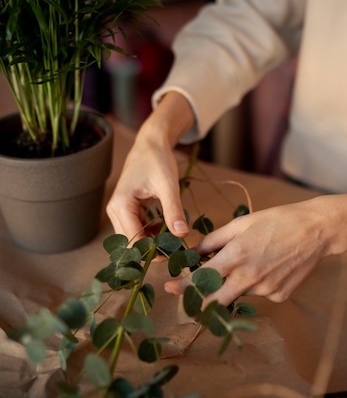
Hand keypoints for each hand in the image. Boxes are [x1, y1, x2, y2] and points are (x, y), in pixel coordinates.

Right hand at [106, 92, 194, 241]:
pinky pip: (136, 228)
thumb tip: (182, 234)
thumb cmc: (157, 160)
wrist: (151, 143)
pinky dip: (150, 232)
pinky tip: (165, 228)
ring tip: (173, 241)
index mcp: (121, 206)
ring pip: (133, 236)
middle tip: (175, 250)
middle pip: (131, 242)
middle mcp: (114, 210)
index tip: (173, 254)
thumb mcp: (168, 185)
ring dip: (152, 241)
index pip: (134, 240)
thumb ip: (173, 210)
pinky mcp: (126, 209)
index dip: (152, 251)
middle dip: (152, 249)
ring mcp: (118, 210)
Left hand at [165, 199, 330, 304]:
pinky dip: (256, 284)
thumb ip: (214, 240)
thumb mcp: (242, 224)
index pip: (201, 279)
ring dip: (233, 285)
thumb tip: (192, 252)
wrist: (317, 230)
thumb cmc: (278, 220)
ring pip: (239, 294)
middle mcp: (250, 277)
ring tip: (250, 263)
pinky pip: (259, 294)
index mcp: (237, 256)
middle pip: (215, 300)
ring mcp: (266, 289)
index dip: (183, 286)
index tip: (170, 287)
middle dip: (200, 299)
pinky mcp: (280, 296)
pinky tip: (269, 267)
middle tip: (192, 294)